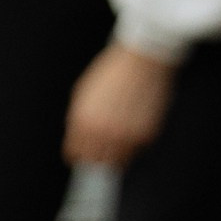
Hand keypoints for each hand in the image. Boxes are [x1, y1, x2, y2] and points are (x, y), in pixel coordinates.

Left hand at [64, 41, 176, 169]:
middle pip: (95, 161)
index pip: (74, 153)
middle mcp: (102, 133)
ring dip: (117, 153)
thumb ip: (78, 118)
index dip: (79, 152)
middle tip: (104, 145)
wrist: (144, 59)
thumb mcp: (84, 91)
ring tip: (121, 137)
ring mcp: (125, 136)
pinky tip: (135, 126)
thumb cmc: (114, 70)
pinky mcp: (145, 136)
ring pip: (117, 162)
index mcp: (82, 122)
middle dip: (97, 155)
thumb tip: (78, 137)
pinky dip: (136, 143)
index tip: (85, 151)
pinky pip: (137, 151)